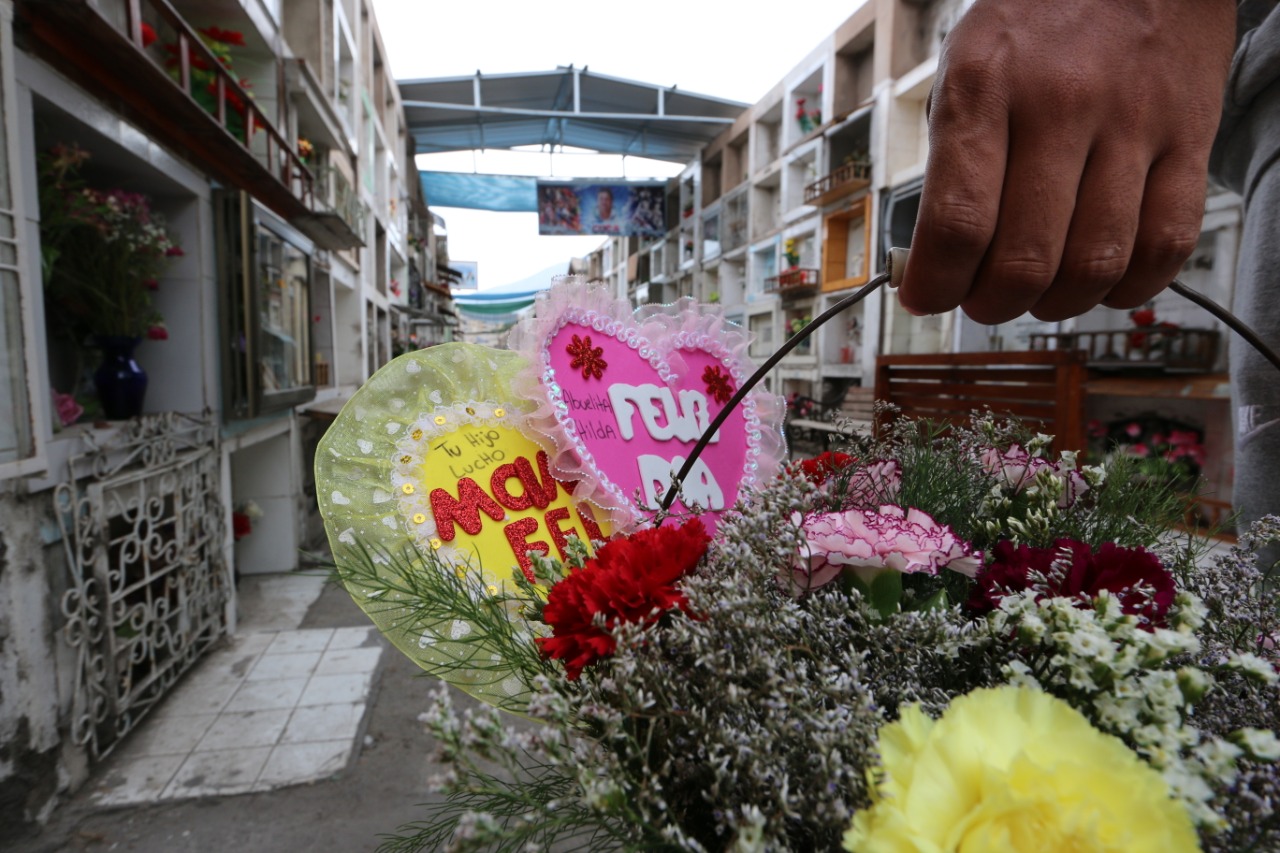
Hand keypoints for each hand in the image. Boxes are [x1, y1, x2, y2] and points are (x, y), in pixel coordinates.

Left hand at [897, 0, 1235, 323]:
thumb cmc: (1037, 26)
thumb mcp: (965, 68)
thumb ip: (951, 161)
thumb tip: (936, 258)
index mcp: (985, 86)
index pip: (958, 222)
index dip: (936, 283)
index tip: (927, 297)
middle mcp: (1059, 104)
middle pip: (1025, 259)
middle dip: (992, 304)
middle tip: (982, 300)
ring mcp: (1132, 123)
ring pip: (1095, 263)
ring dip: (1057, 304)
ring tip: (1038, 294)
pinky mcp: (1189, 137)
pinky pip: (1167, 243)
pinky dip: (1130, 286)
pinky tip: (1102, 282)